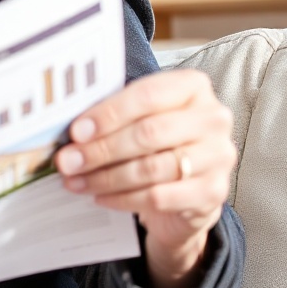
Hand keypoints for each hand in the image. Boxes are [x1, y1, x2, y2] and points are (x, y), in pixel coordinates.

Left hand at [54, 68, 235, 287]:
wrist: (187, 187)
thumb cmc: (157, 143)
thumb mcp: (138, 118)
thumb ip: (111, 116)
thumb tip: (70, 133)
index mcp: (193, 88)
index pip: (147, 95)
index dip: (108, 114)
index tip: (76, 131)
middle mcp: (213, 119)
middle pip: (149, 133)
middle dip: (101, 149)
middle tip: (68, 161)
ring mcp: (218, 156)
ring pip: (152, 168)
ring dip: (106, 177)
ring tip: (76, 181)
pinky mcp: (213, 192)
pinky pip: (160, 196)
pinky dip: (123, 199)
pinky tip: (100, 197)